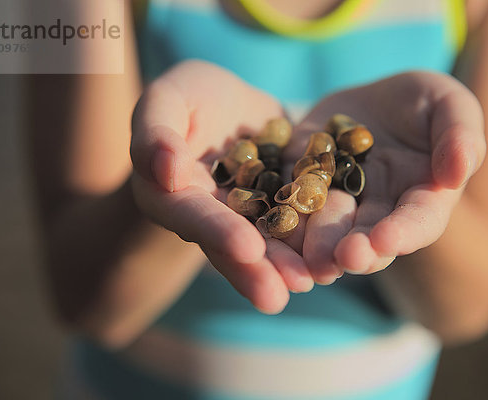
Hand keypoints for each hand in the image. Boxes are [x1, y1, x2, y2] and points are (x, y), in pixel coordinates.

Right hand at [130, 61, 313, 313]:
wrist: (233, 104)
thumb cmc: (190, 96)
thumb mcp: (167, 99)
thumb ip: (154, 131)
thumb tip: (163, 174)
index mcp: (169, 195)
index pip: (191, 215)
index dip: (217, 231)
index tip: (247, 248)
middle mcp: (207, 217)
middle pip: (228, 245)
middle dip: (253, 270)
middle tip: (277, 297)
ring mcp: (245, 219)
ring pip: (263, 245)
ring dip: (283, 268)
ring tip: (309, 284)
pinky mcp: (278, 210)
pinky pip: (294, 226)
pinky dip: (310, 243)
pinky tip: (332, 261)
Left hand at [286, 72, 485, 282]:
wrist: (371, 100)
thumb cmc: (422, 102)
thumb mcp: (449, 105)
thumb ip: (460, 135)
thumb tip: (458, 172)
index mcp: (420, 198)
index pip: (417, 221)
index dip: (403, 233)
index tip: (385, 241)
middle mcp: (376, 211)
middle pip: (367, 237)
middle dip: (354, 250)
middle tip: (339, 261)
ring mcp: (335, 200)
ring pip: (324, 228)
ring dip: (314, 246)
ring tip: (304, 261)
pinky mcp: (300, 184)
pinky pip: (287, 200)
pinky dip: (278, 216)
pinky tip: (267, 227)